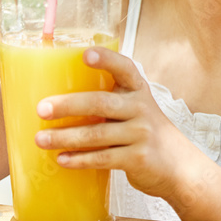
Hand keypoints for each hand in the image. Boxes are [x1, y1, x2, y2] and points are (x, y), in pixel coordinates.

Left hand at [33, 47, 207, 207]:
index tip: (85, 54)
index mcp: (139, 92)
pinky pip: (103, 158)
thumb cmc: (147, 134)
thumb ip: (110, 103)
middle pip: (101, 102)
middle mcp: (142, 109)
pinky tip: (62, 159)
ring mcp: (142, 134)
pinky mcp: (138, 158)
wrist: (179, 166)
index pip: (125, 68)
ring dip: (65, 137)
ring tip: (41, 140)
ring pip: (97, 134)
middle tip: (42, 109)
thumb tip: (57, 105)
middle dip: (69, 105)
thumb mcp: (137, 111)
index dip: (106, 59)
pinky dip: (79, 159)